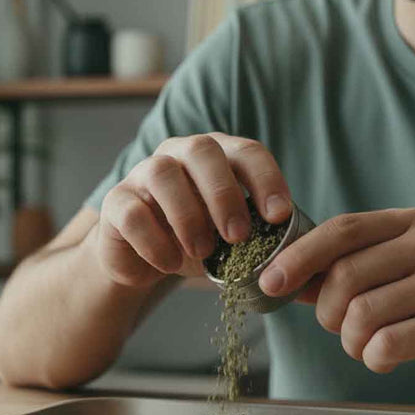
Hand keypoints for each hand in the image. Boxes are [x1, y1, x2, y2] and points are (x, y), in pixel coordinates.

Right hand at [96, 133, 292, 287]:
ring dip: (188, 216)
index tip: (280, 216)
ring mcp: (143, 174)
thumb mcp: (230, 237)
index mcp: (216, 156)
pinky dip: (155, 241)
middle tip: (238, 236)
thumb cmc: (196, 241)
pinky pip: (133, 212)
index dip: (266, 179)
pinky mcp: (116, 202)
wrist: (143, 262)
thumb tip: (298, 251)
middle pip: (202, 150)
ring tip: (202, 252)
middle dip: (224, 193)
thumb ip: (258, 233)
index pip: (246, 151)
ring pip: (162, 173)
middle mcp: (178, 155)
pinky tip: (170, 264)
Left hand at [258, 208, 414, 393]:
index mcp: (412, 224)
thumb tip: (281, 275)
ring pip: (362, 314)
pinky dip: (374, 360)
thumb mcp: (399, 274)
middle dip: (329, 313)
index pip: (341, 230)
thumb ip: (346, 270)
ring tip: (367, 346)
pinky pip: (385, 345)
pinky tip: (388, 358)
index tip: (270, 282)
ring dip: (352, 342)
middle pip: (345, 275)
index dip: (299, 256)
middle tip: (342, 329)